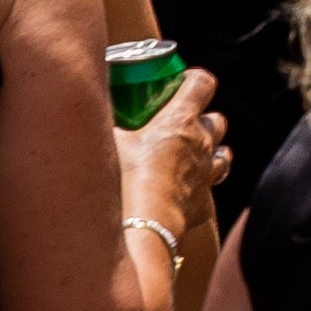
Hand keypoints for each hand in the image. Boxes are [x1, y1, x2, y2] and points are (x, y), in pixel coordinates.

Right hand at [121, 64, 223, 249]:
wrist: (140, 230)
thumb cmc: (122, 182)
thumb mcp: (107, 144)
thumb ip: (107, 125)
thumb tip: (87, 112)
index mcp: (181, 120)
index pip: (202, 84)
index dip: (194, 80)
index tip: (182, 82)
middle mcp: (202, 143)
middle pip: (216, 120)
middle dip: (202, 119)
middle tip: (178, 126)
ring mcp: (207, 174)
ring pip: (223, 153)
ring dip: (209, 151)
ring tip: (188, 157)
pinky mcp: (204, 204)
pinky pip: (209, 189)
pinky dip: (200, 187)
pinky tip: (182, 191)